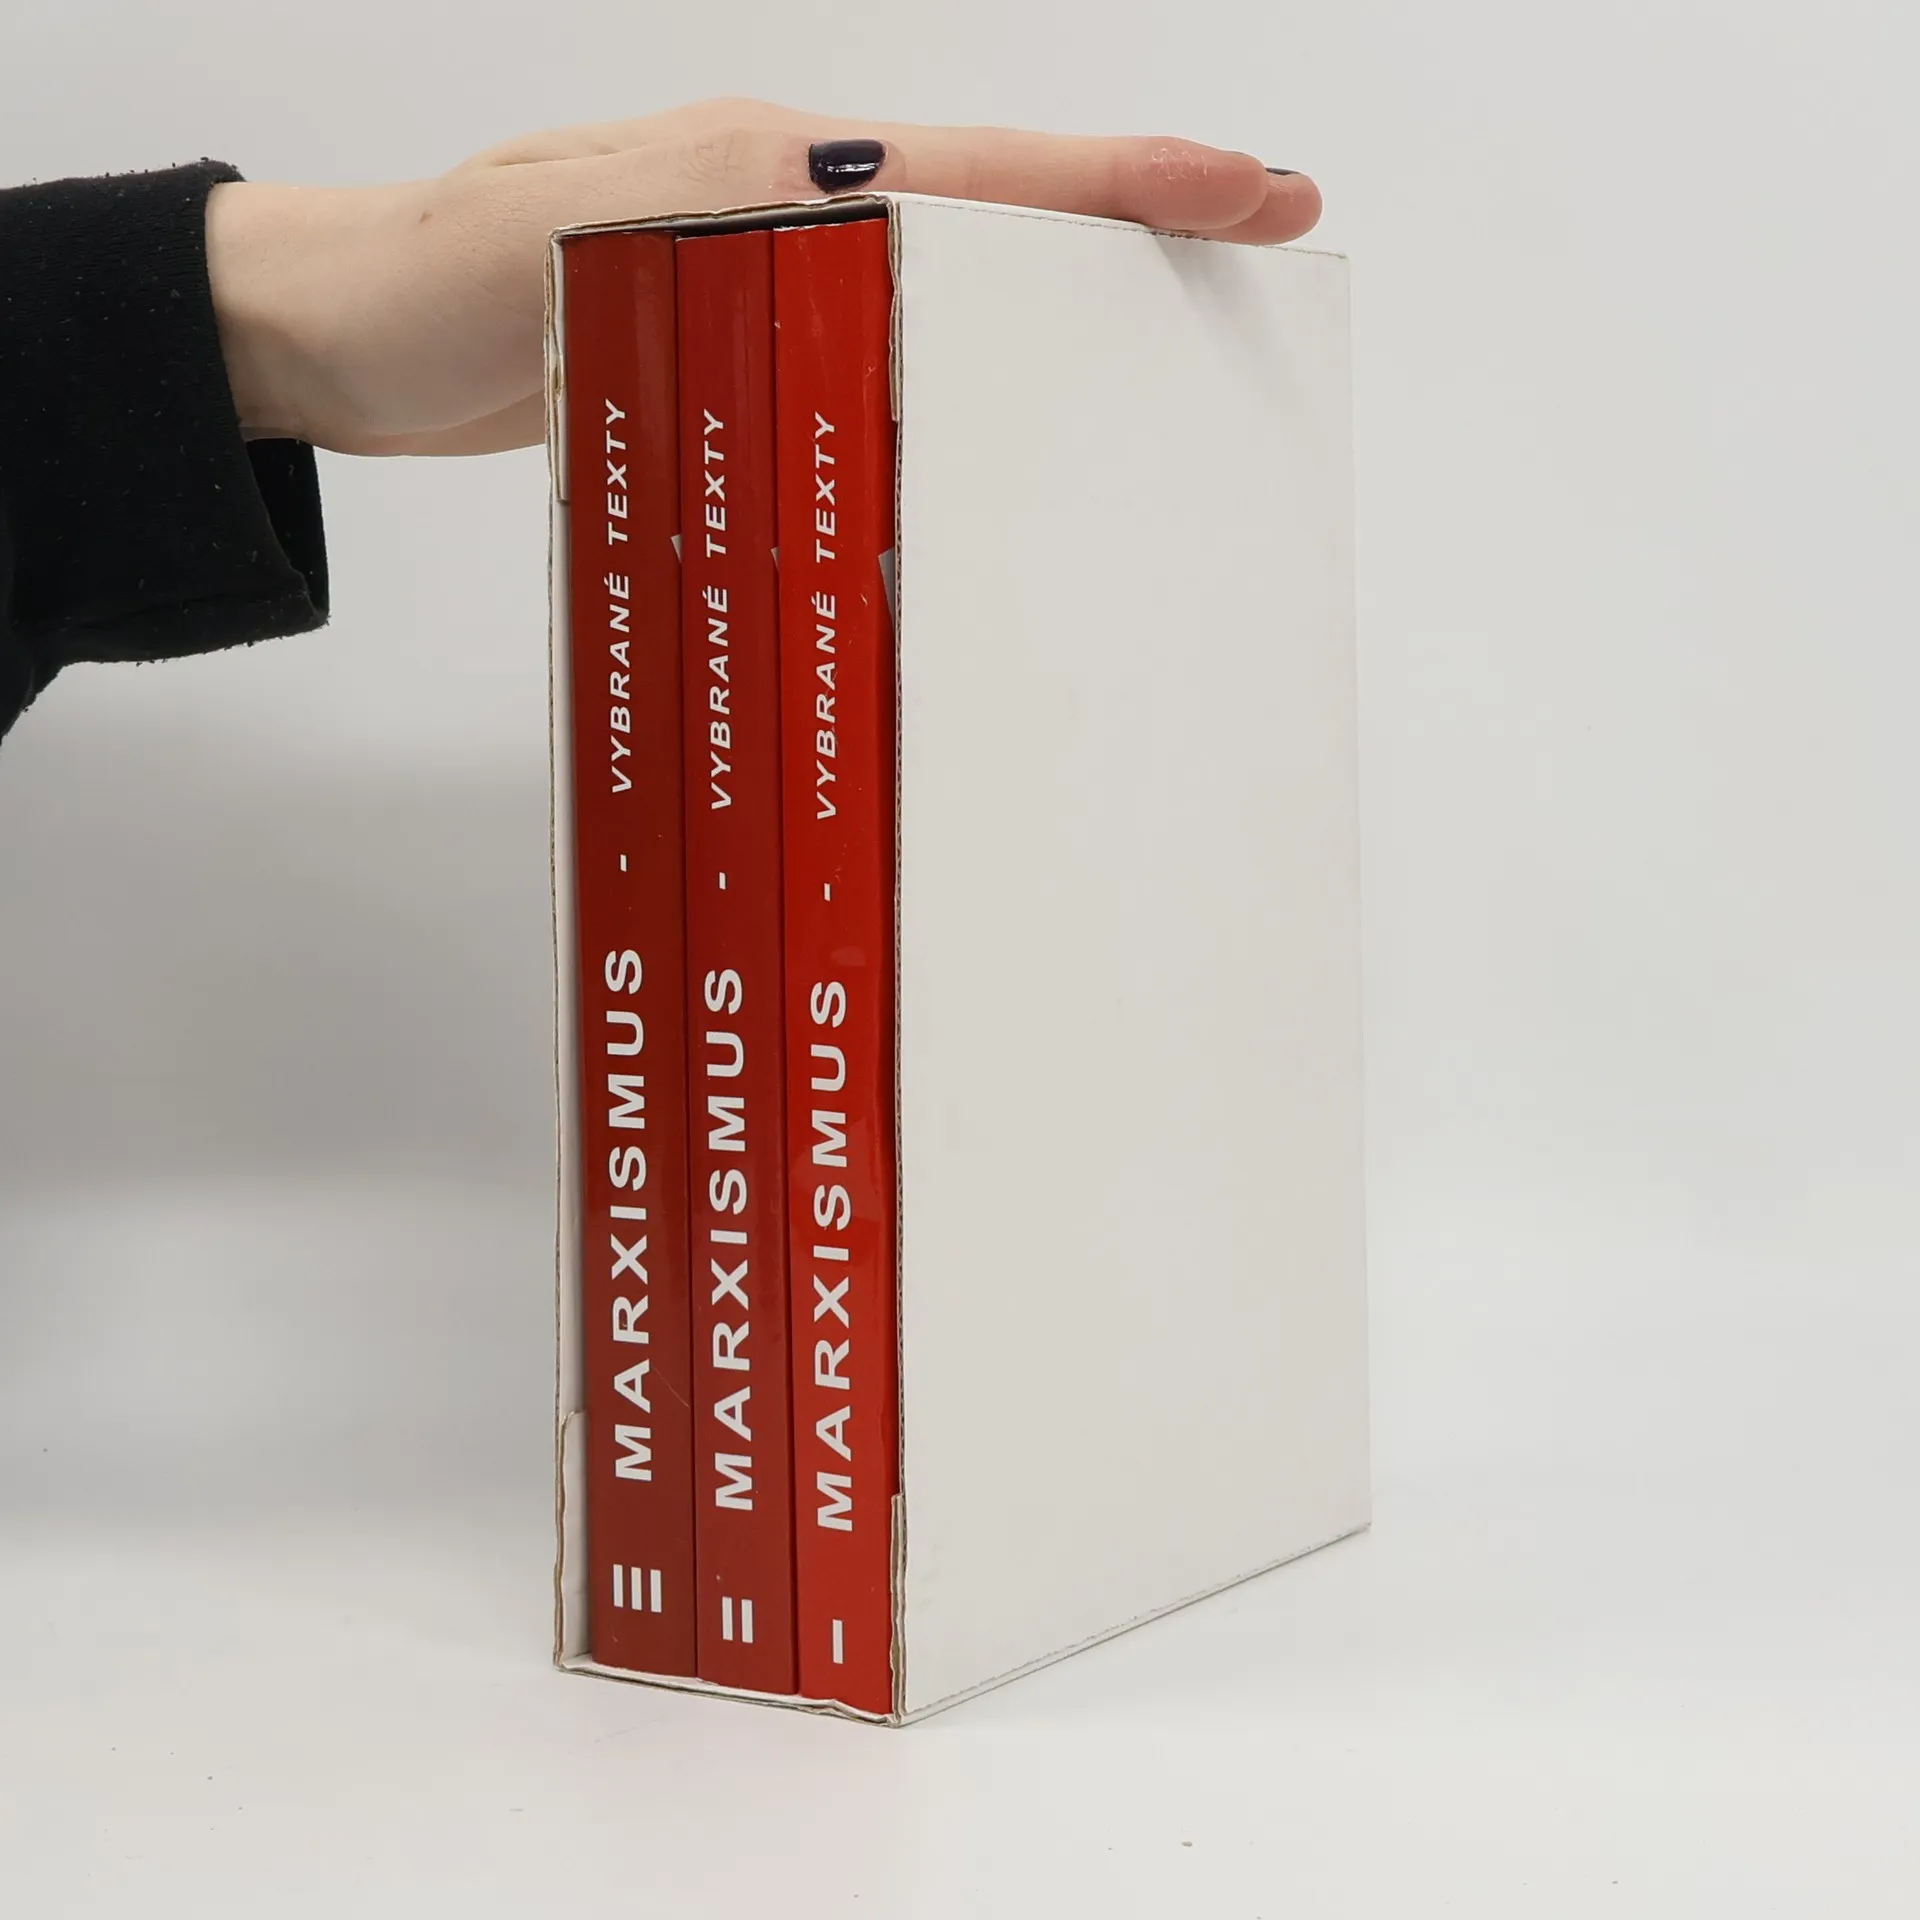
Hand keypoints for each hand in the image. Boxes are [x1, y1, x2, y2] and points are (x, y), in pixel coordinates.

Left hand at [205, 98, 1320, 457]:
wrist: (338, 337)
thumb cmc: (429, 275)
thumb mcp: (575, 229)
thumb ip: (722, 212)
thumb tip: (869, 207)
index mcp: (770, 171)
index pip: (979, 173)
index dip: (1118, 185)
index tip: (1247, 187)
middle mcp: (784, 222)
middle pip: (992, 234)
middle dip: (1125, 250)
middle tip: (1250, 262)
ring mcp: (765, 296)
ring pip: (939, 317)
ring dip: (1048, 349)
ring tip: (1157, 384)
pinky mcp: (735, 368)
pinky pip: (866, 390)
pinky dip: (939, 424)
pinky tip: (983, 467)